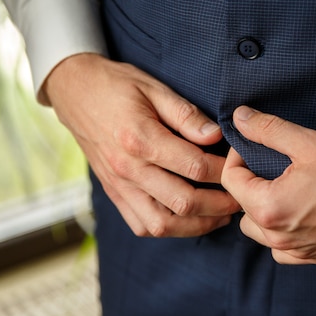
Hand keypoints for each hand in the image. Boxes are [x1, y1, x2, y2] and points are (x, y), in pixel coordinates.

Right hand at [43, 53, 240, 236]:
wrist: (74, 91)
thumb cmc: (117, 86)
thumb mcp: (154, 88)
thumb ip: (186, 115)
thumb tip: (216, 135)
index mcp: (140, 139)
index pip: (195, 166)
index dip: (225, 171)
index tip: (241, 167)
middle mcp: (128, 169)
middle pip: (183, 202)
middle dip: (220, 205)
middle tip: (241, 199)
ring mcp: (119, 186)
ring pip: (162, 224)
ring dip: (197, 225)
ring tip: (220, 216)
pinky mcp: (113, 193)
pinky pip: (141, 225)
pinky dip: (168, 229)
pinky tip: (188, 220)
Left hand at [221, 106, 315, 263]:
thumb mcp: (309, 143)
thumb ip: (268, 130)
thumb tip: (240, 118)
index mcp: (270, 208)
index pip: (231, 180)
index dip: (237, 156)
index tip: (252, 144)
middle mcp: (279, 237)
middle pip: (241, 208)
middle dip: (248, 184)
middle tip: (268, 165)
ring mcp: (299, 251)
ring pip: (259, 232)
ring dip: (262, 210)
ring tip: (282, 187)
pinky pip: (283, 249)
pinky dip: (283, 232)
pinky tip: (299, 212)